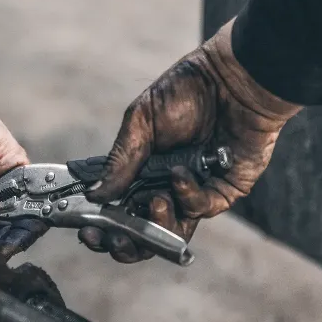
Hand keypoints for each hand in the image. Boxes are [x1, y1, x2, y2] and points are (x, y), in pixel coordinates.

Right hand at [80, 19, 302, 262]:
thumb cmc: (186, 91)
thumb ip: (120, 161)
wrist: (234, 78)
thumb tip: (94, 195)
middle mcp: (164, 188)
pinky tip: (181, 174)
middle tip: (115, 238)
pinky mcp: (222, 193)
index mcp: (139, 173)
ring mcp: (194, 193)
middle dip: (126, 243)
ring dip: (158, 225)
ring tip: (155, 201)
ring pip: (172, 232)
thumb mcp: (141, 121)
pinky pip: (199, 210)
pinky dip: (187, 196)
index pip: (116, 211)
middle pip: (141, 234)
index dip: (101, 226)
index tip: (87, 230)